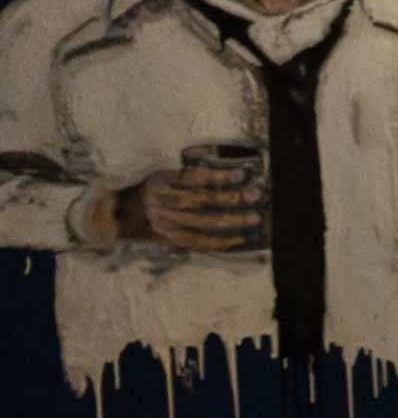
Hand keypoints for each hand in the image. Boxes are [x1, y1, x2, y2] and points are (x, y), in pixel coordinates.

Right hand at [111, 167, 263, 251]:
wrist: (123, 213)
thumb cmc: (152, 189)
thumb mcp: (165, 175)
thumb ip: (189, 176)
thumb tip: (231, 174)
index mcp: (159, 180)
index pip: (192, 178)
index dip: (218, 176)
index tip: (241, 175)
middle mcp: (159, 201)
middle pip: (199, 200)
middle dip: (230, 198)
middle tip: (255, 195)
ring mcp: (162, 222)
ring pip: (201, 223)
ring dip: (230, 221)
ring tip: (253, 218)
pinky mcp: (167, 238)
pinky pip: (196, 242)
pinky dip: (218, 242)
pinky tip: (238, 239)